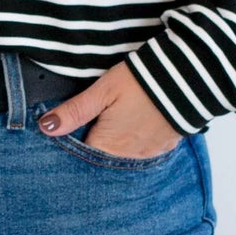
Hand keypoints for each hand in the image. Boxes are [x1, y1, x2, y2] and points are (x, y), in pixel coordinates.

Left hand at [37, 62, 182, 156]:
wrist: (188, 77)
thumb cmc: (142, 81)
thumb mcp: (102, 91)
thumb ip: (75, 111)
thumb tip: (47, 127)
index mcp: (108, 146)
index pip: (82, 154)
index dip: (75, 140)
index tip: (74, 126)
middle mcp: (128, 156)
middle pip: (102, 156)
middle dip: (96, 140)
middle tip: (99, 116)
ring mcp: (148, 153)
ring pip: (123, 153)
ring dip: (117, 140)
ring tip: (119, 117)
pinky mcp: (165, 145)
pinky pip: (143, 149)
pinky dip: (136, 139)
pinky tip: (136, 121)